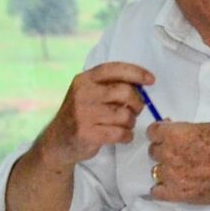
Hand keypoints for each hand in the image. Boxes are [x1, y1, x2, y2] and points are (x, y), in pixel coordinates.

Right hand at [35, 62, 156, 166]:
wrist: (57, 141)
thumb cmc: (81, 115)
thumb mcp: (89, 94)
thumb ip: (109, 86)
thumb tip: (141, 83)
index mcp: (84, 80)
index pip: (114, 69)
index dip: (136, 72)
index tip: (151, 80)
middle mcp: (83, 94)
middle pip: (125, 92)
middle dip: (137, 103)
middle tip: (135, 111)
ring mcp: (83, 114)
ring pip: (125, 115)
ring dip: (131, 122)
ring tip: (124, 125)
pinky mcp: (87, 133)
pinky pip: (121, 133)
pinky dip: (127, 136)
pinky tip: (123, 136)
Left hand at [147, 120, 209, 206]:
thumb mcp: (209, 127)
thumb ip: (187, 130)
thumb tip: (178, 132)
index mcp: (175, 135)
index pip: (153, 132)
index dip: (160, 133)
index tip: (168, 135)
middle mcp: (169, 154)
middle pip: (153, 151)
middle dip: (164, 150)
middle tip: (179, 153)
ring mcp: (172, 176)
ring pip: (155, 171)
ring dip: (166, 169)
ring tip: (181, 171)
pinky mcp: (178, 194)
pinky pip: (157, 192)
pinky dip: (162, 189)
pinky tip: (172, 186)